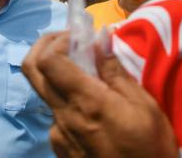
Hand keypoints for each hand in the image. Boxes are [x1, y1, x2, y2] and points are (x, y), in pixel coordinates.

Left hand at [22, 32, 177, 157]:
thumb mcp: (144, 107)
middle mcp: (63, 116)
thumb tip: (100, 38)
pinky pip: (56, 114)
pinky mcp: (60, 147)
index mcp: (85, 102)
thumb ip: (116, 71)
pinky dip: (68, 100)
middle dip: (44, 46)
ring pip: (45, 92)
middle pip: (31, 71)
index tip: (78, 36)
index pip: (47, 60)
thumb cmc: (150, 148)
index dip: (56, 40)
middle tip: (67, 40)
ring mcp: (58, 134)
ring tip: (89, 74)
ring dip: (59, 75)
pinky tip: (93, 106)